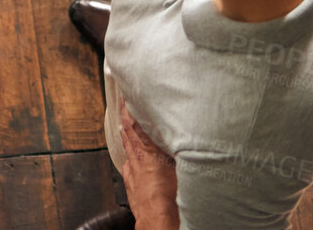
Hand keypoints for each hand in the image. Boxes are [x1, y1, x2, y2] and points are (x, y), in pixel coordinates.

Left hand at [117, 100, 178, 227]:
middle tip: (123, 102)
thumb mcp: (182, 168)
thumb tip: (189, 135)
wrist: (158, 222)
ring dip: (125, 133)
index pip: (139, 124)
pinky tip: (128, 154)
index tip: (130, 95)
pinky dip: (128, 153)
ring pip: (127, 146)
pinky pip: (127, 163)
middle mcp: (139, 159)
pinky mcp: (131, 184)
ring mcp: (133, 172)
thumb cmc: (172, 199)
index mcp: (151, 152)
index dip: (133, 109)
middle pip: (129, 132)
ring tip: (123, 122)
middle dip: (126, 115)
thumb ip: (181, 151)